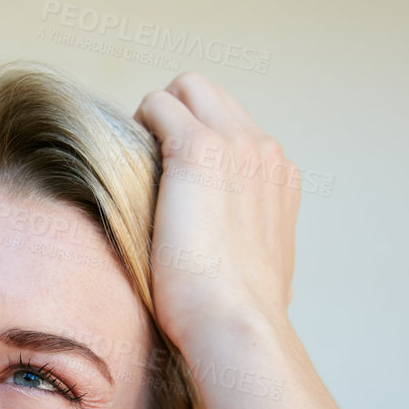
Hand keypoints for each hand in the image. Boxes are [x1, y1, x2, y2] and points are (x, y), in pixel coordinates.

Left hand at [134, 73, 299, 352]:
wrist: (232, 321)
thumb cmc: (234, 313)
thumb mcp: (256, 270)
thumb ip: (249, 244)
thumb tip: (236, 262)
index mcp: (279, 176)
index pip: (234, 127)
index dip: (195, 143)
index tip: (172, 180)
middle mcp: (264, 151)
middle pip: (212, 95)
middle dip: (175, 116)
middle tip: (148, 163)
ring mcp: (235, 144)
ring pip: (188, 87)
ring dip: (157, 113)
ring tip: (139, 159)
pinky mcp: (198, 148)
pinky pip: (159, 104)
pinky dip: (140, 123)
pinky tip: (129, 162)